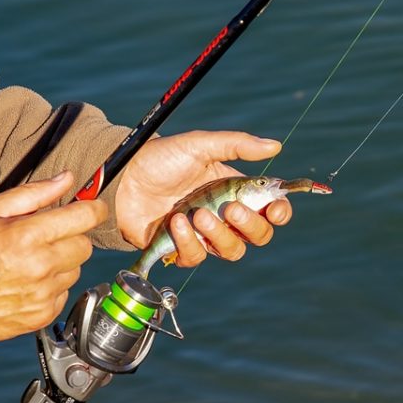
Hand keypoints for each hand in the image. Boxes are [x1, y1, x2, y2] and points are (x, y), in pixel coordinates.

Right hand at [0, 172, 106, 342]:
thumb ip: (34, 193)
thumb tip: (67, 178)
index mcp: (28, 235)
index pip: (85, 217)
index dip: (94, 208)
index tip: (94, 207)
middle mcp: (41, 265)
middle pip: (85, 245)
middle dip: (72, 237)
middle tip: (48, 238)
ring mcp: (44, 292)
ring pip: (76, 270)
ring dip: (62, 264)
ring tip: (33, 263)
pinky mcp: (45, 313)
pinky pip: (65, 292)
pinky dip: (53, 287)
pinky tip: (30, 283)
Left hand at [115, 131, 291, 266]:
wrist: (123, 177)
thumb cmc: (161, 158)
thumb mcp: (200, 145)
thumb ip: (237, 145)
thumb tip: (275, 146)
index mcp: (236, 191)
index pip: (271, 210)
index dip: (280, 213)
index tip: (276, 209)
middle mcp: (225, 216)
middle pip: (258, 236)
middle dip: (251, 225)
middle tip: (231, 208)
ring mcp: (204, 235)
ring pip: (232, 251)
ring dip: (219, 234)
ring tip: (198, 214)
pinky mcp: (180, 249)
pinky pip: (197, 257)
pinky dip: (188, 242)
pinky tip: (175, 222)